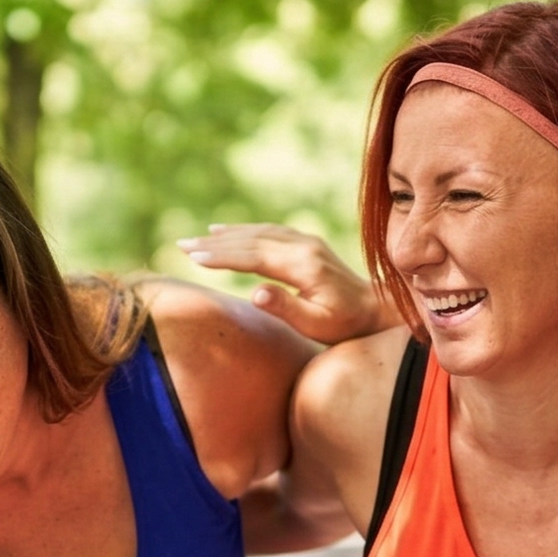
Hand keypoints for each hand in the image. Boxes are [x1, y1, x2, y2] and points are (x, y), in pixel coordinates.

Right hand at [176, 223, 391, 344]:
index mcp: (303, 266)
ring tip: (196, 239)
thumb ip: (286, 307)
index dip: (222, 257)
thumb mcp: (317, 324)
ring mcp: (306, 242)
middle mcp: (304, 247)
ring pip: (257, 233)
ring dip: (225, 235)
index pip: (254, 257)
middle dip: (214, 244)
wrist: (375, 309)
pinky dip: (243, 231)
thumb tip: (255, 292)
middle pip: (251, 241)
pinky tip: (225, 232)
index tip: (193, 257)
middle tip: (182, 245)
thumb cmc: (345, 325)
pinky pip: (268, 231)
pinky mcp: (306, 243)